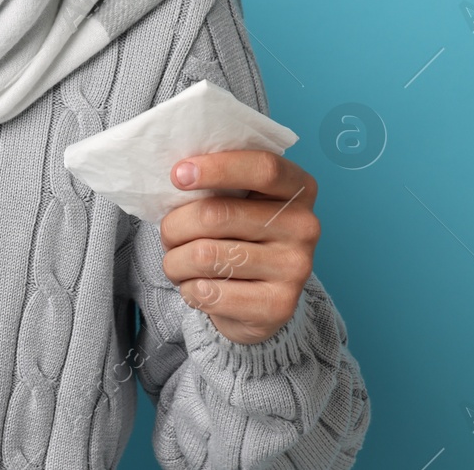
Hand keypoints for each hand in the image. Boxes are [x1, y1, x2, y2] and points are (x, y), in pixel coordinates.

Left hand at [158, 150, 319, 344]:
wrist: (257, 300)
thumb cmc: (234, 234)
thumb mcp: (235, 199)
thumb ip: (217, 182)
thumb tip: (179, 173)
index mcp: (297, 188)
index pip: (263, 168)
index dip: (217, 168)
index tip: (178, 175)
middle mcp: (304, 226)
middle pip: (216, 214)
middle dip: (174, 225)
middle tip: (169, 233)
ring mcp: (296, 268)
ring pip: (204, 255)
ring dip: (175, 260)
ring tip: (179, 262)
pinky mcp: (278, 306)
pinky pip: (208, 292)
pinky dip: (187, 289)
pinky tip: (196, 287)